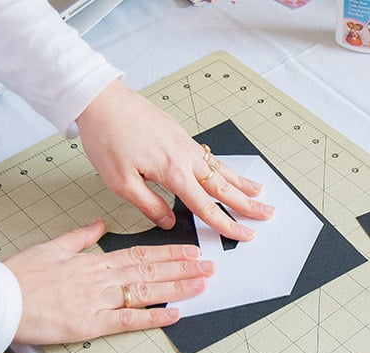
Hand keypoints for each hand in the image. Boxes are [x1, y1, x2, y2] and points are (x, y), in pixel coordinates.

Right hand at [5, 219, 213, 344]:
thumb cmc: (20, 276)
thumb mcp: (51, 247)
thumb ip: (80, 236)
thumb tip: (100, 224)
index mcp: (94, 261)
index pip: (140, 254)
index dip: (169, 253)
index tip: (190, 251)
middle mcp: (102, 278)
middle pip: (151, 270)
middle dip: (183, 268)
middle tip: (209, 266)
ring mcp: (99, 300)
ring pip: (146, 290)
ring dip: (177, 287)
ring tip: (202, 284)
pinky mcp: (90, 323)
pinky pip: (128, 320)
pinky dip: (153, 317)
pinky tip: (174, 314)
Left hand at [75, 79, 274, 240]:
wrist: (102, 100)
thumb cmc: (107, 138)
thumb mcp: (120, 182)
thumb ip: (148, 204)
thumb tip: (168, 221)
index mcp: (173, 173)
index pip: (207, 206)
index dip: (228, 224)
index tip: (244, 234)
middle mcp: (186, 157)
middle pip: (224, 187)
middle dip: (248, 204)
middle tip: (268, 214)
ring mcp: (186, 144)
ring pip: (221, 168)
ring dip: (242, 182)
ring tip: (260, 192)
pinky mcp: (180, 134)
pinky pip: (210, 156)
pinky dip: (225, 166)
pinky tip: (228, 171)